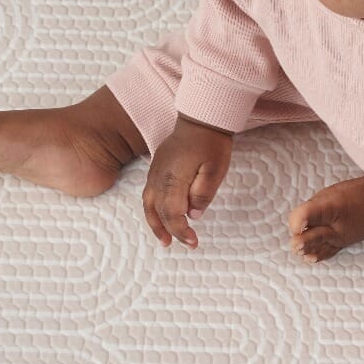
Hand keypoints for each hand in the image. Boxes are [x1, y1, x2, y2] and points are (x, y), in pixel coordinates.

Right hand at [142, 113, 233, 248]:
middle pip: (157, 211)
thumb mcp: (215, 170)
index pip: (172, 213)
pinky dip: (152, 209)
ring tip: (164, 240)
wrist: (200, 118)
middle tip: (183, 244)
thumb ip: (203, 194)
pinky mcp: (156, 167)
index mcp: (173, 178)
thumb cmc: (210, 143)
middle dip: (169, 231)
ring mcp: (155, 171)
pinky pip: (148, 193)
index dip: (181, 231)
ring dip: (155, 223)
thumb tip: (194, 214)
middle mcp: (159, 177)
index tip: (193, 242)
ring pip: (148, 203)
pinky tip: (160, 216)